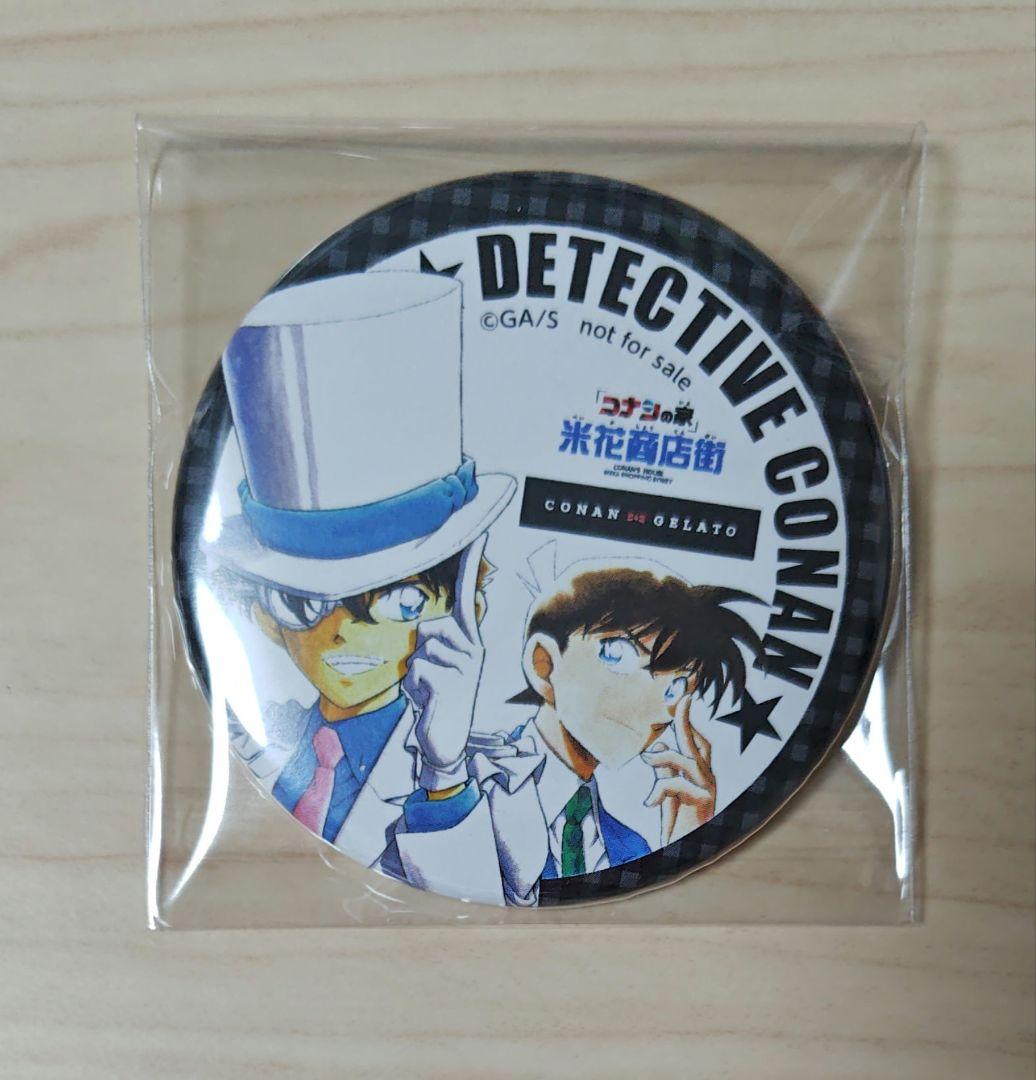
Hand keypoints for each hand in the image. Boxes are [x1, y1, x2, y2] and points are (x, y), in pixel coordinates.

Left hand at [402, 535, 485, 791]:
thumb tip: (424, 630)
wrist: (446, 741)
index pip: (466, 593)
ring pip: (419, 650)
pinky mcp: (452, 683)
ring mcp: (466, 666)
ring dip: (414, 672)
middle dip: (419, 653)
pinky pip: (416, 670)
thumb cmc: (436, 698)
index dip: (471, 562)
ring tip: (428, 690)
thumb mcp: (434, 663)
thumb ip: (432, 641)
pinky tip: (428, 701)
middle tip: (429, 678)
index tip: (477, 530)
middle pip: (428, 628)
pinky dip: (413, 688)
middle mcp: (473, 648)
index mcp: (469, 639)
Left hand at [641, 694, 715, 845]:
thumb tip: (657, 747)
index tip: (681, 699)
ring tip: (646, 758)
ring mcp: (709, 792)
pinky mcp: (703, 805)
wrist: (684, 857)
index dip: (690, 722)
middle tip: (681, 698)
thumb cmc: (678, 828)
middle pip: (699, 744)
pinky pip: (679, 784)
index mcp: (702, 776)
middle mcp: (709, 781)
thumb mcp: (668, 795)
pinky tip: (649, 802)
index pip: (699, 743)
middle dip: (687, 720)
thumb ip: (666, 772)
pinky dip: (660, 789)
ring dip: (664, 756)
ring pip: (688, 760)